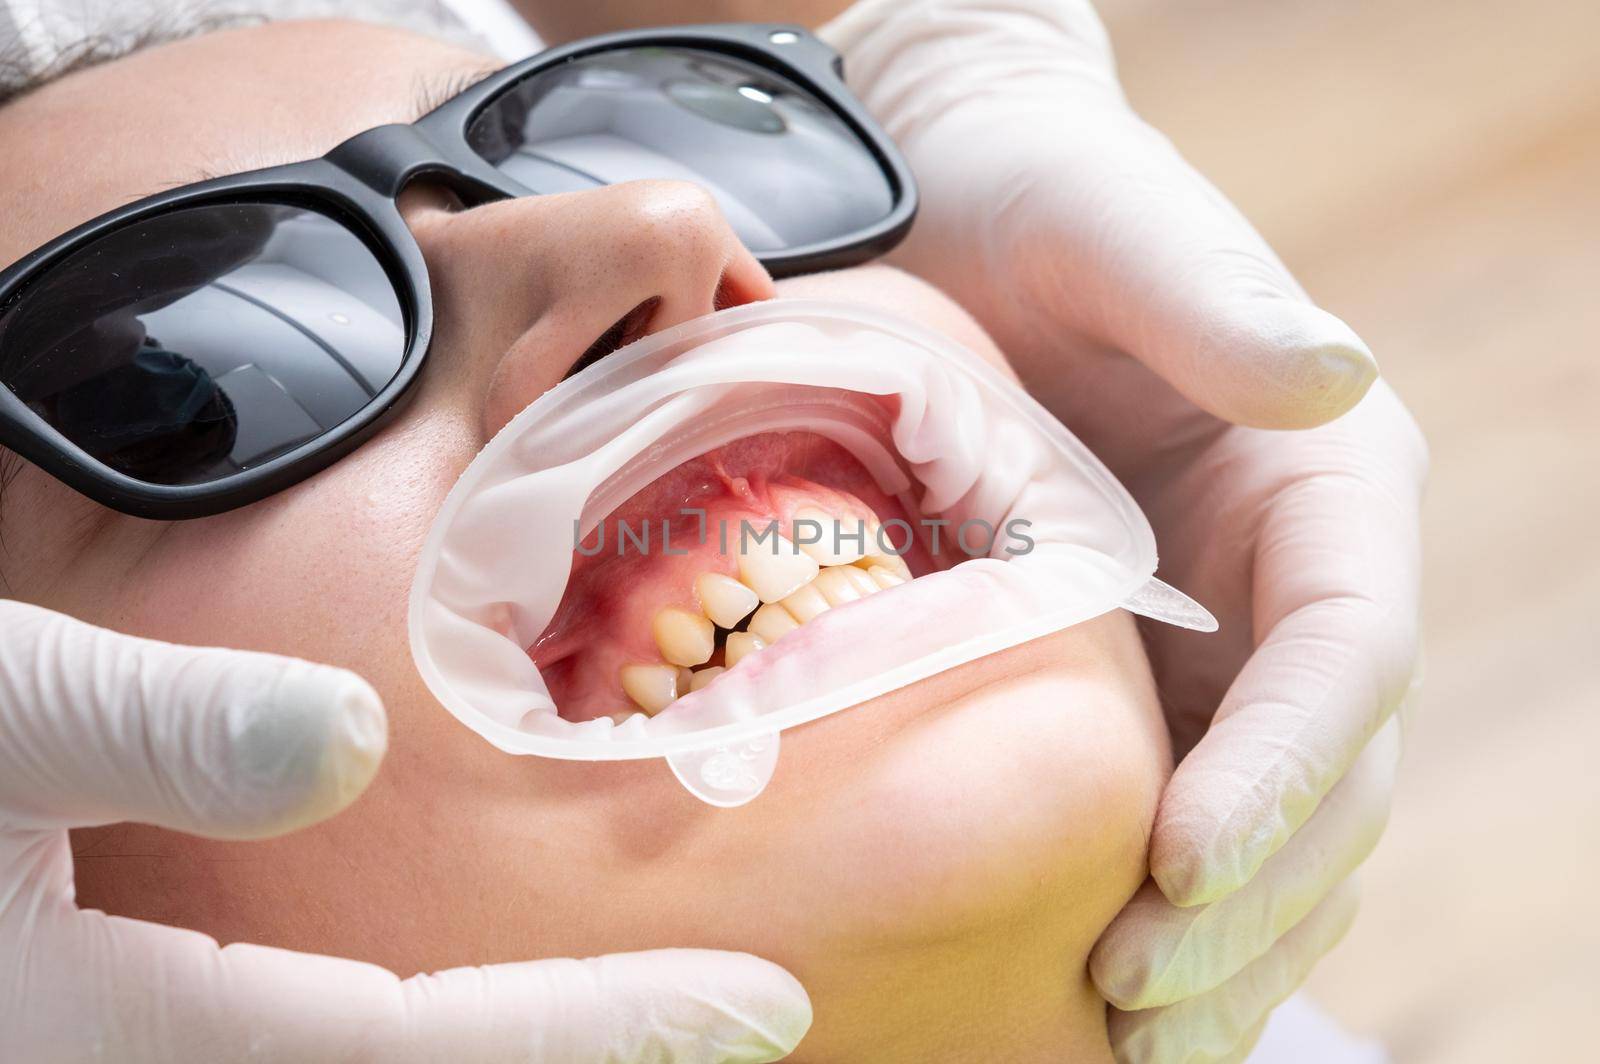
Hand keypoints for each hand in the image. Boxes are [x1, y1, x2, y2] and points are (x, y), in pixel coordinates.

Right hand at [0, 599, 809, 1062]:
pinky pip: (289, 1056)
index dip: (607, 1030)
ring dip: (506, 1060)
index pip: (426, 1045)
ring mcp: (122, 1059)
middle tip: (729, 1030)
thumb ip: (144, 729)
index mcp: (115, 1027)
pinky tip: (454, 1010)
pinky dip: (404, 1045)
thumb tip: (338, 742)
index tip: (762, 1006)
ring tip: (632, 1027)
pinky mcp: (110, 1035)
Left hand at [824, 2, 1424, 1059]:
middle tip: (1131, 1004)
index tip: (1181, 867)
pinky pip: (1176, 819)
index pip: (1345, 657)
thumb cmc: (1045, 212)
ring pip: (1271, 835)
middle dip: (1248, 906)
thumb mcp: (1117, 226)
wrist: (964, 227)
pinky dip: (1156, 917)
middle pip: (1326, 782)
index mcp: (1328, 488)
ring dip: (1217, 952)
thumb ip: (1214, 300)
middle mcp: (1295, 587)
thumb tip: (1329, 380)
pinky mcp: (1142, 685)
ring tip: (1118, 1046)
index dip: (1285, 773)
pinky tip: (1082, 999)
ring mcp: (1223, 649)